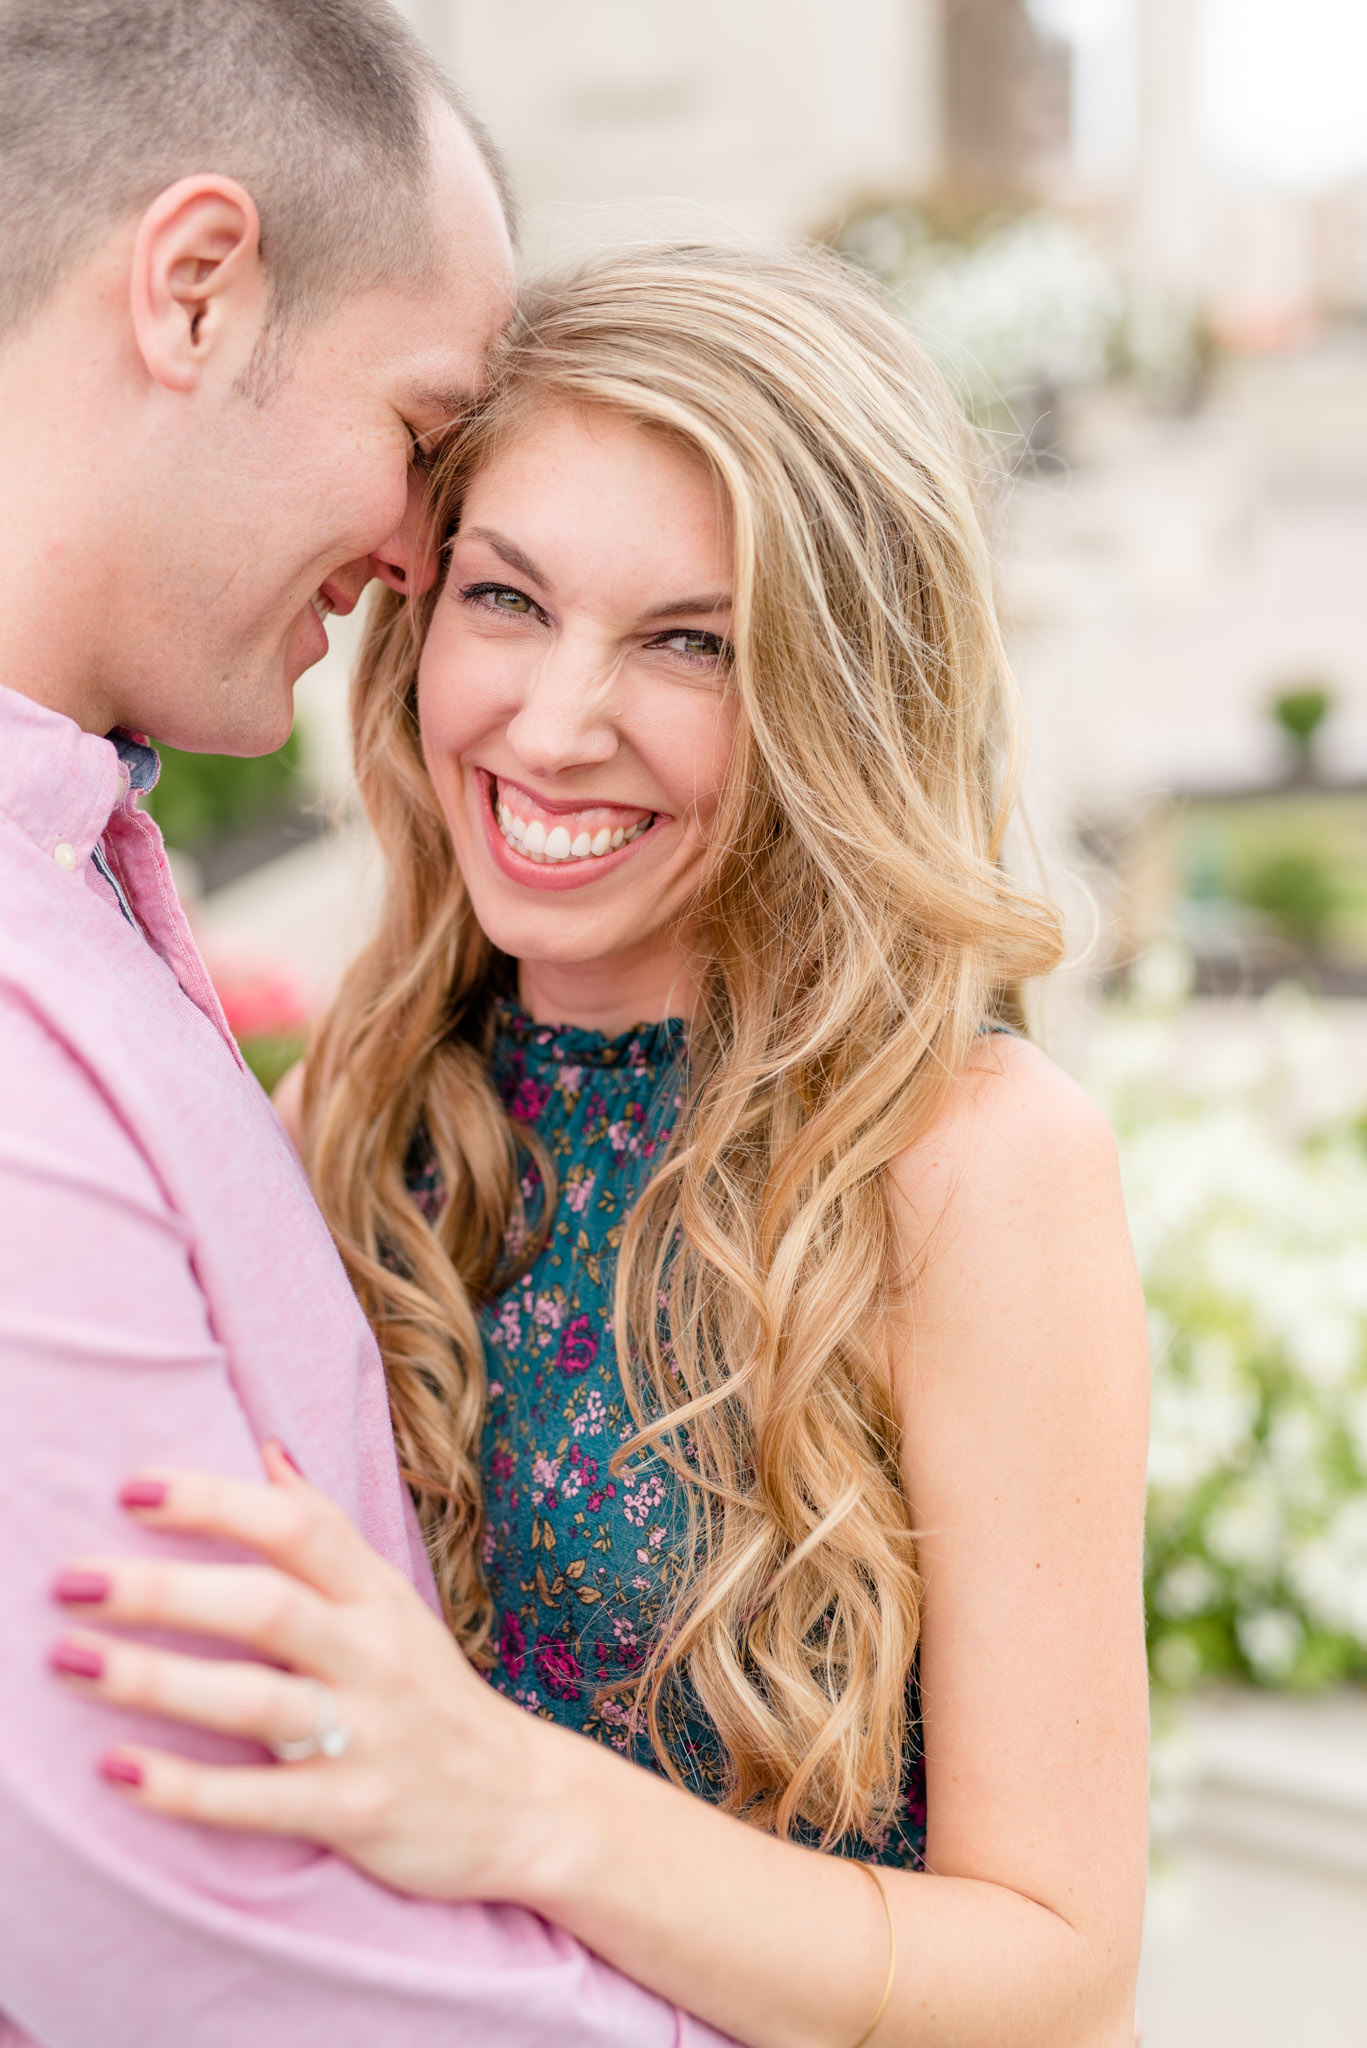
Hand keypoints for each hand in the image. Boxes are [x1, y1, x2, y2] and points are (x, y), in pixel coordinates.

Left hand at [47, 1445, 563, 1901]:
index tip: (130, 1489)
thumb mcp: (392, 1600)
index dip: (214, 1502)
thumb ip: (329, 1530)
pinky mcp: (355, 1812)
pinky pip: (263, 1802)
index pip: (295, 1527)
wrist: (521, 1802)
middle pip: (268, 1607)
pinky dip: (188, 1789)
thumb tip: (266, 1450)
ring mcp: (366, 1734)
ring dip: (158, 1681)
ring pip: (258, 1702)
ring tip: (71, 1660)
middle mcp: (373, 1654)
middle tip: (70, 1579)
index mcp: (375, 1596)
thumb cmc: (431, 1692)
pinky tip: (118, 1771)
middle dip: (166, 1590)